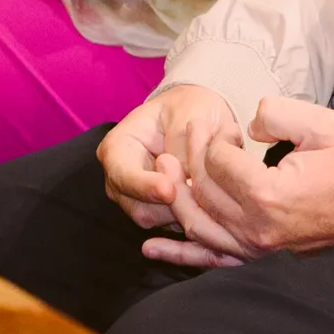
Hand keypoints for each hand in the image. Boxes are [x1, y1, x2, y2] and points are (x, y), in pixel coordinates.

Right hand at [99, 85, 244, 234]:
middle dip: (173, 204)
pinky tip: (215, 200)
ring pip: (159, 221)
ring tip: (214, 188)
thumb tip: (184, 179)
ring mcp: (138, 199)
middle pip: (139, 207)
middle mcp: (122, 179)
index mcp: (118, 147)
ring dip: (187, 210)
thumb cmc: (191, 108)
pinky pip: (175, 225)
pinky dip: (195, 216)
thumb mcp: (190, 111)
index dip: (144, 186)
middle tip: (206, 191)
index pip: (123, 175)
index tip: (170, 190)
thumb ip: (183, 142)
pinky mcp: (159, 213)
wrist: (201, 117)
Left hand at [159, 96, 333, 268]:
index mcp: (269, 194)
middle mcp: (258, 229)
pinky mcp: (263, 260)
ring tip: (162, 174)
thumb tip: (247, 125)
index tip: (217, 124)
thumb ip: (275, 114)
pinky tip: (152, 247)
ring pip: (200, 227)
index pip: (217, 163)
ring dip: (176, 201)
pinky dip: (182, 253)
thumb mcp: (320, 123)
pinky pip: (214, 260)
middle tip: (181, 138)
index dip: (211, 138)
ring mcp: (259, 250)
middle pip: (202, 194)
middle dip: (187, 163)